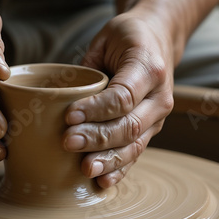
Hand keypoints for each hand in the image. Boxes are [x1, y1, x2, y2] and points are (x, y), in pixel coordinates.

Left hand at [63, 12, 175, 187]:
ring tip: (84, 169)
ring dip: (108, 159)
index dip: (95, 110)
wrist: (159, 38)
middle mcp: (160, 96)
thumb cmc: (127, 37)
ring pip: (135, 144)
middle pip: (129, 125)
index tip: (68, 117)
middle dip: (97, 138)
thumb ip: (87, 68)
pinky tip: (103, 181)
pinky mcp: (152, 129)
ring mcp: (158, 116)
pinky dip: (120, 168)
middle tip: (67, 142)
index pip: (122, 96)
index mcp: (148, 68)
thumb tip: (57, 100)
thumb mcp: (106, 39)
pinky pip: (137, 152)